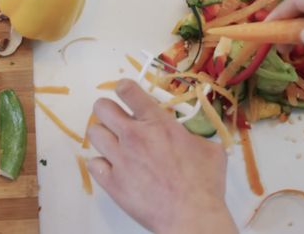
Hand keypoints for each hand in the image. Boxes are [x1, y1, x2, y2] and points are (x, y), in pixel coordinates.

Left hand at [87, 80, 236, 233]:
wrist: (191, 216)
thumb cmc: (205, 184)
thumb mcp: (210, 150)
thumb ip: (194, 137)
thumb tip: (192, 138)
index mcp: (158, 123)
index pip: (128, 91)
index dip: (124, 88)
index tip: (125, 92)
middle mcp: (134, 136)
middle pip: (102, 108)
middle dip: (107, 109)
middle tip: (116, 118)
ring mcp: (120, 159)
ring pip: (94, 133)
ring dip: (103, 135)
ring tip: (113, 143)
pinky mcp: (112, 182)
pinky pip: (93, 163)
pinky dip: (101, 164)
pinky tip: (112, 167)